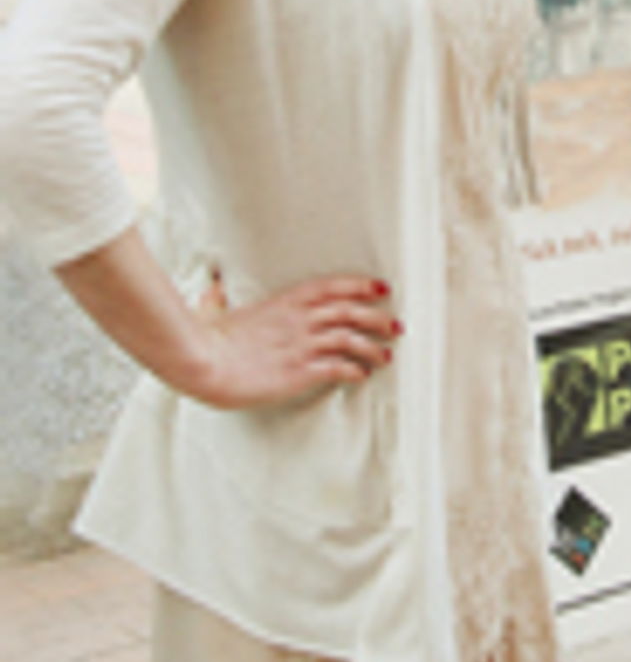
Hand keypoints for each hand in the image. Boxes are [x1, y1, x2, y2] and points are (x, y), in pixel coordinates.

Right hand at [192, 274, 401, 409]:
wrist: (204, 362)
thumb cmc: (206, 337)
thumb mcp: (214, 308)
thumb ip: (218, 297)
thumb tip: (212, 287)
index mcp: (284, 301)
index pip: (333, 286)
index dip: (361, 286)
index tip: (381, 287)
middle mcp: (299, 319)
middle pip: (351, 312)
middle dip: (378, 318)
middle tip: (395, 325)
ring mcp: (301, 345)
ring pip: (350, 339)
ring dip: (373, 347)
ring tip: (386, 356)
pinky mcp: (300, 371)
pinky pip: (337, 368)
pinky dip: (354, 371)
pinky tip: (361, 376)